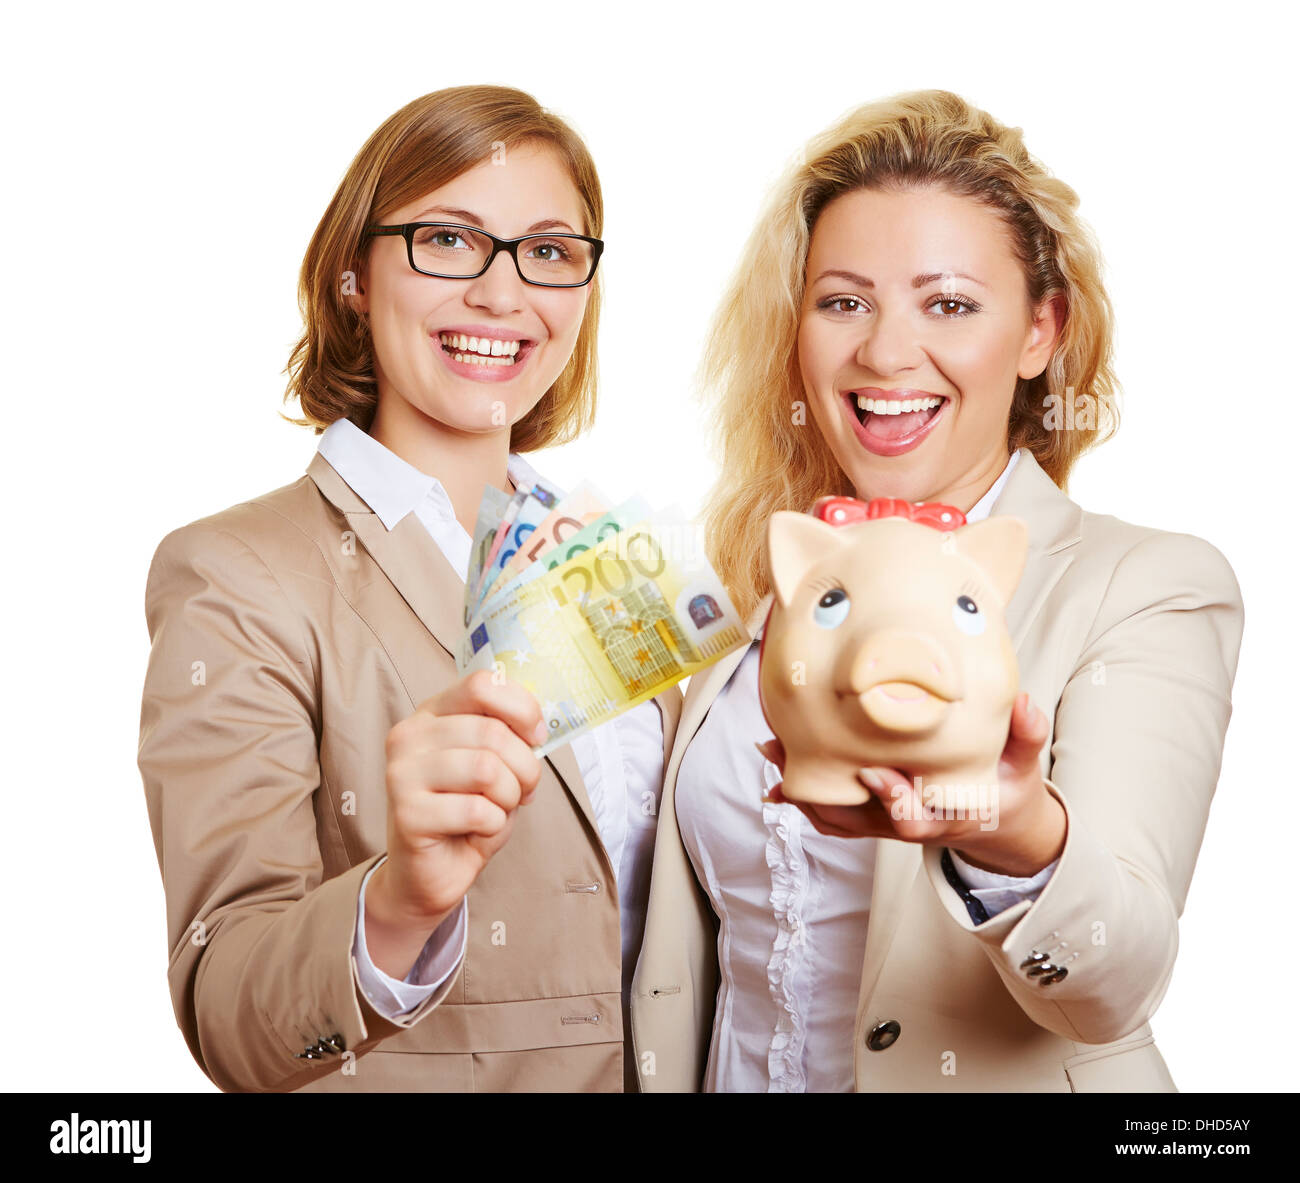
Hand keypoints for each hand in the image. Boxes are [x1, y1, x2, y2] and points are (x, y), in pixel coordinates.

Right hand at [372, 669, 545, 932]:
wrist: (428, 874)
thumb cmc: (466, 814)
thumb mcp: (494, 765)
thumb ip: (508, 737)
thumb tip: (537, 728)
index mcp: (431, 713)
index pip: (482, 684)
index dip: (522, 709)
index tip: (537, 738)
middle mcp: (409, 736)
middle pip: (492, 732)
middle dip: (525, 767)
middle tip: (523, 791)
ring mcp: (401, 773)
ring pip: (486, 769)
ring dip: (509, 797)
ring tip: (498, 810)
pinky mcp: (406, 813)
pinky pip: (476, 810)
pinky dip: (494, 825)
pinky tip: (478, 832)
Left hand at [758, 692, 1065, 876]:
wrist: (999, 820)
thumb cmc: (1007, 787)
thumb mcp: (1024, 764)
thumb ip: (1025, 735)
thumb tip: (1023, 702)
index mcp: (947, 813)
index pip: (914, 817)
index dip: (892, 800)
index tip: (875, 774)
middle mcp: (910, 822)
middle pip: (859, 818)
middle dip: (823, 793)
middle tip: (790, 760)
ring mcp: (887, 822)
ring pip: (839, 815)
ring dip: (803, 789)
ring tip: (771, 752)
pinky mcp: (873, 816)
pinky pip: (834, 813)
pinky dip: (805, 797)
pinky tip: (776, 774)